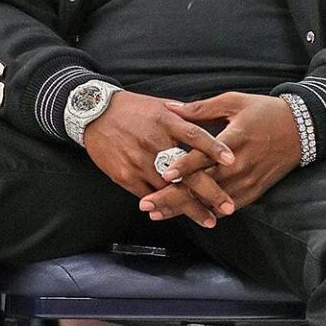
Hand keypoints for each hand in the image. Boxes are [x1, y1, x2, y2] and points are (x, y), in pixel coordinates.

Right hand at [82, 90, 235, 224]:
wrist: (93, 113)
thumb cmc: (131, 109)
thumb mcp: (159, 105)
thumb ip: (184, 116)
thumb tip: (210, 121)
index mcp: (166, 121)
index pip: (195, 135)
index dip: (214, 148)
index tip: (232, 161)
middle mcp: (154, 142)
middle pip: (186, 171)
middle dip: (210, 191)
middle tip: (229, 206)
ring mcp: (139, 161)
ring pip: (169, 189)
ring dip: (190, 207)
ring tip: (210, 220)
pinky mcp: (125, 175)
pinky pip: (148, 195)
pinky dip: (164, 206)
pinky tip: (177, 216)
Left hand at [140, 92, 301, 221]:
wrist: (301, 130)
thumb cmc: (264, 112)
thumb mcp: (233, 102)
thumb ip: (200, 109)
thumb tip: (170, 107)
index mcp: (234, 140)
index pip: (205, 157)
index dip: (184, 167)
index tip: (163, 175)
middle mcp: (240, 165)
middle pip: (202, 186)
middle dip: (172, 197)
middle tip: (146, 205)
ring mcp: (247, 181)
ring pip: (210, 201)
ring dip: (183, 209)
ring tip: (157, 214)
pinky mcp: (253, 191)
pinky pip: (226, 207)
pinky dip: (204, 212)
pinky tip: (184, 216)